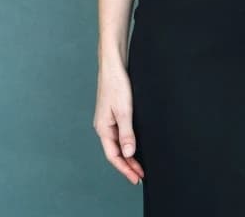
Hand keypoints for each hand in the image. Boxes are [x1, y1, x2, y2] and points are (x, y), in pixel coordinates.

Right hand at [92, 63, 144, 184]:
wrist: (113, 64)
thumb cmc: (116, 84)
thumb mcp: (124, 111)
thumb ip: (126, 134)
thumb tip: (129, 153)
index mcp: (103, 128)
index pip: (113, 155)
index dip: (124, 169)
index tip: (136, 178)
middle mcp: (104, 126)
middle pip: (115, 152)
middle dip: (128, 165)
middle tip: (142, 175)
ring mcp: (108, 120)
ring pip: (118, 144)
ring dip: (129, 155)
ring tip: (140, 165)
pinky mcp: (114, 113)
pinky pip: (121, 134)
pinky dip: (129, 143)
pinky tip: (136, 146)